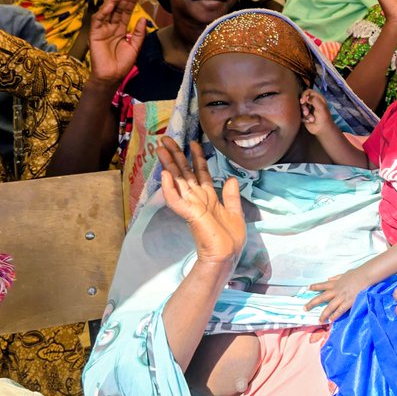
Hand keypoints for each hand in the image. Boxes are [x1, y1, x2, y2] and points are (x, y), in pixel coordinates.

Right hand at [89, 0, 148, 85]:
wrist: (112, 76)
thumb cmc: (123, 63)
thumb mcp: (135, 46)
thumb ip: (139, 33)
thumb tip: (142, 18)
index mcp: (121, 30)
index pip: (126, 13)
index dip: (131, 4)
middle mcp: (111, 27)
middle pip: (117, 10)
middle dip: (124, 0)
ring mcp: (102, 30)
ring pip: (107, 12)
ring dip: (114, 2)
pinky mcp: (94, 34)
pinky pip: (98, 20)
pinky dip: (104, 12)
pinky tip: (111, 4)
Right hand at [158, 138, 245, 264]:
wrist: (226, 256)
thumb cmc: (229, 239)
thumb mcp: (235, 213)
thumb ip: (231, 196)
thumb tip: (230, 178)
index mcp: (208, 198)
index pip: (200, 173)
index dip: (197, 157)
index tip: (194, 143)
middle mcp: (198, 199)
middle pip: (184, 173)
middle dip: (176, 155)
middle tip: (166, 139)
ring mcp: (192, 206)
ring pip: (178, 181)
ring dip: (169, 165)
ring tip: (160, 150)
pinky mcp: (190, 215)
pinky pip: (177, 200)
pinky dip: (170, 188)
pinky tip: (164, 175)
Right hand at [299, 89, 333, 135]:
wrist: (322, 130)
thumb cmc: (324, 118)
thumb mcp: (321, 108)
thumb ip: (315, 100)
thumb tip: (307, 97)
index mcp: (318, 98)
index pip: (308, 91)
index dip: (304, 95)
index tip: (303, 101)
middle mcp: (312, 102)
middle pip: (302, 99)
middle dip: (304, 106)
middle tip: (306, 112)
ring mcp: (308, 108)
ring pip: (300, 107)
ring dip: (305, 113)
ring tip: (311, 119)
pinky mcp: (304, 115)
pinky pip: (299, 113)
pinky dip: (304, 118)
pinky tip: (309, 121)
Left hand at [307, 267, 372, 322]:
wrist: (365, 276)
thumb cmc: (357, 274)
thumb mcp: (345, 274)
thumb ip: (336, 277)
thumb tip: (329, 278)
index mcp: (335, 283)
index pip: (323, 285)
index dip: (315, 286)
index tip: (308, 288)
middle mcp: (336, 290)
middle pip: (322, 297)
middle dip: (313, 303)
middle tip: (305, 308)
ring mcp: (342, 296)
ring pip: (330, 306)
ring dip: (324, 314)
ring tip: (319, 320)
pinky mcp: (348, 301)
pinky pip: (340, 310)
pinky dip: (335, 315)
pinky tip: (330, 320)